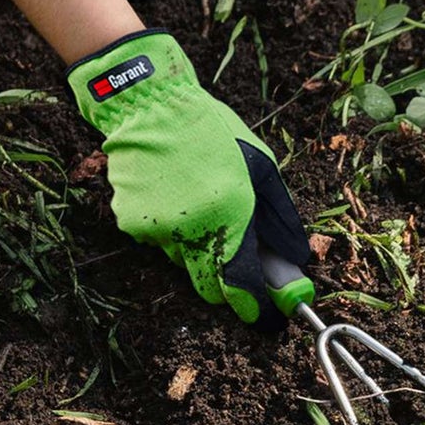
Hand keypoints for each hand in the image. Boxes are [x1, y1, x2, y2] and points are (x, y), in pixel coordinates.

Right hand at [68, 30, 309, 327]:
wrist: (149, 107)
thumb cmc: (211, 132)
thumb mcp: (261, 167)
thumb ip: (278, 220)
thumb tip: (292, 262)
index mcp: (228, 215)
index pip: (240, 284)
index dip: (254, 307)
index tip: (265, 317)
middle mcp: (189, 232)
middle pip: (208, 285)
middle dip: (225, 280)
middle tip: (235, 257)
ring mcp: (155, 231)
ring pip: (182, 262)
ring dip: (195, 247)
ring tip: (196, 202)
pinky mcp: (131, 226)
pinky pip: (158, 243)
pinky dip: (169, 230)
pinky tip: (171, 196)